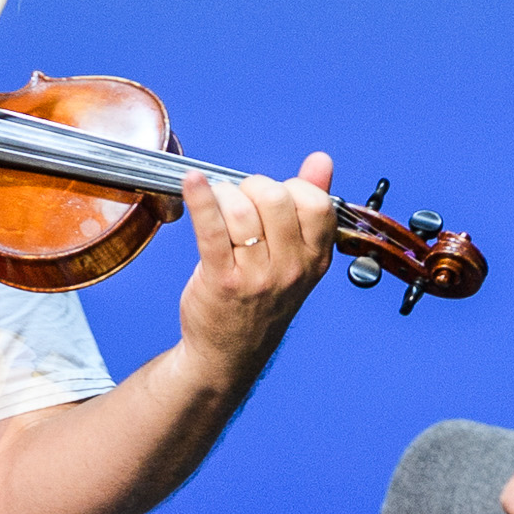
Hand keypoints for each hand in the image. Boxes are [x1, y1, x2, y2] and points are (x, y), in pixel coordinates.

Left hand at [172, 153, 338, 383]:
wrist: (229, 353)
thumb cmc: (260, 299)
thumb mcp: (296, 257)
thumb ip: (310, 207)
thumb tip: (322, 160)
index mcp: (315, 259)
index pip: (317, 203)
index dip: (292, 188)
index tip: (272, 200)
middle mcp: (291, 269)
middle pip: (276, 198)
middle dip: (252, 187)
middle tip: (240, 202)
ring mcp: (257, 277)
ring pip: (242, 210)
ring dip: (223, 195)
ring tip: (216, 206)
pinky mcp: (222, 280)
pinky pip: (211, 229)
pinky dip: (199, 200)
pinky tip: (191, 184)